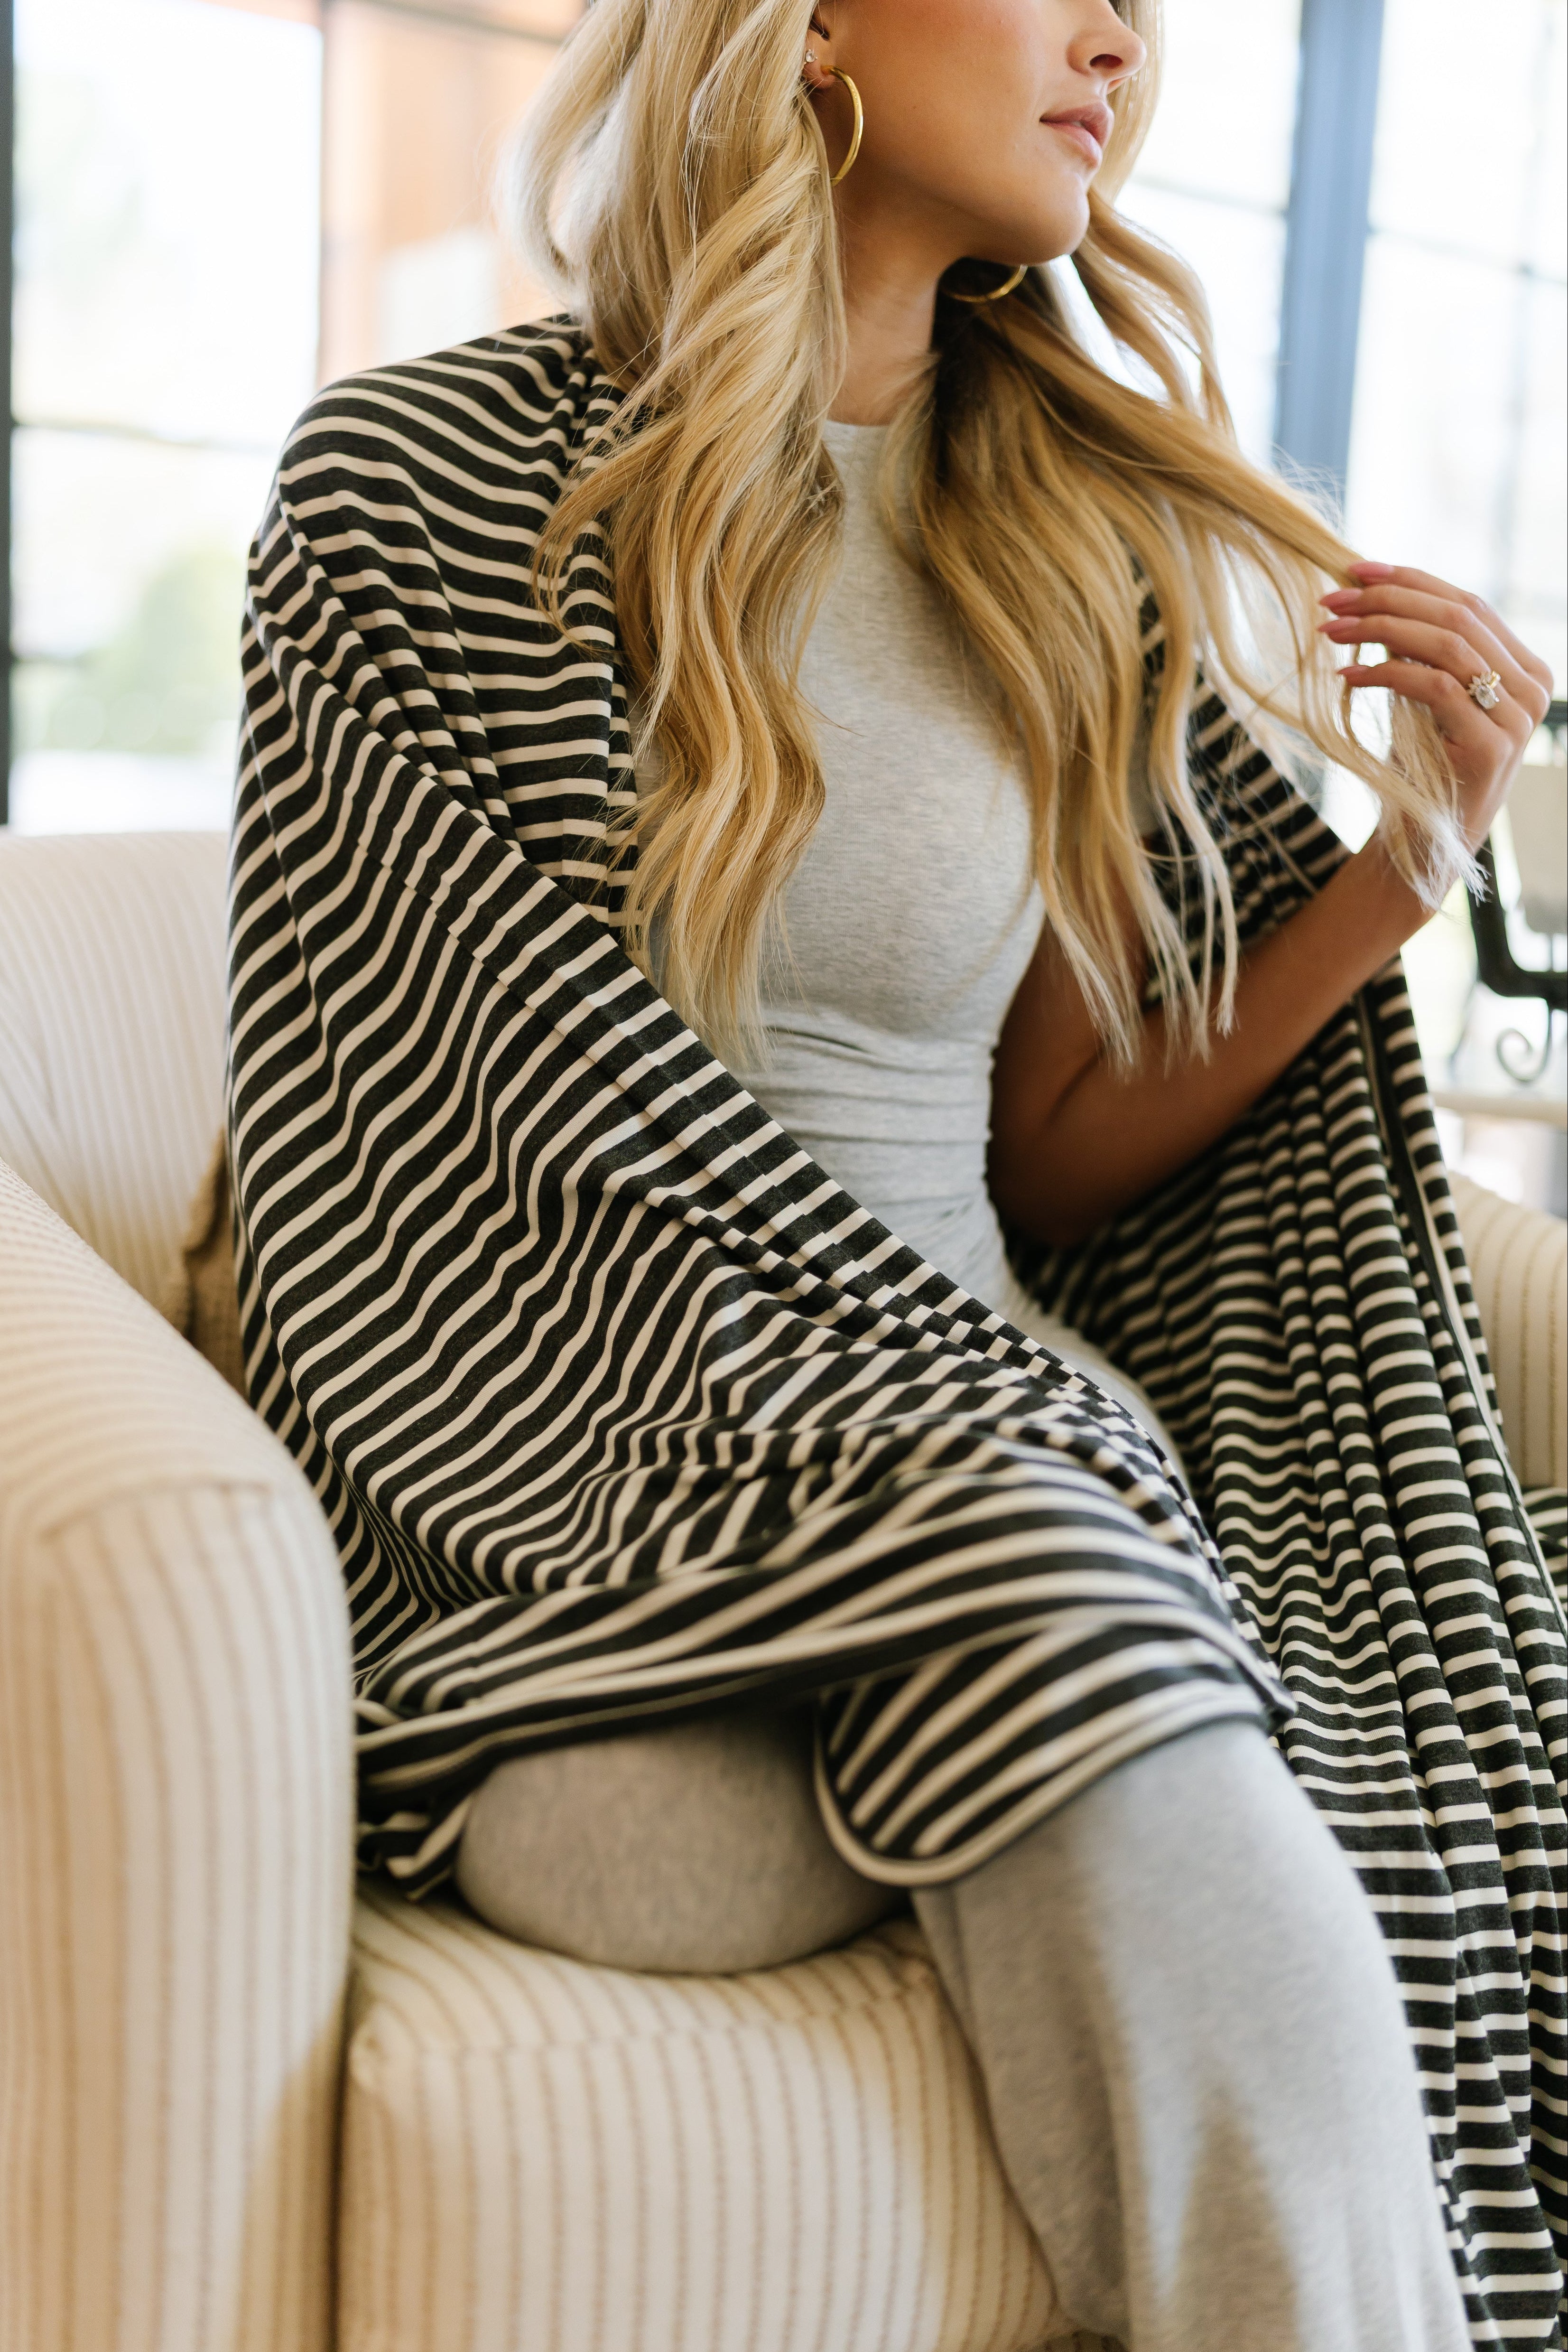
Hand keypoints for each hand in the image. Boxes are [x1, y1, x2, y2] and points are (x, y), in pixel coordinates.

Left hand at [1317, 560, 1554, 850]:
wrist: (1421, 843)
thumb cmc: (1421, 768)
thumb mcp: (1425, 699)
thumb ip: (1423, 651)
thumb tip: (1377, 593)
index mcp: (1525, 669)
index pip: (1470, 604)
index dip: (1412, 579)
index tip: (1356, 570)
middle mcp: (1532, 689)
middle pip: (1458, 616)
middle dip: (1388, 598)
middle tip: (1331, 596)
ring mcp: (1518, 719)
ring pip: (1447, 645)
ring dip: (1378, 628)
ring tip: (1329, 629)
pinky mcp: (1492, 746)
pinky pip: (1435, 688)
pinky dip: (1385, 672)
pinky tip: (1347, 673)